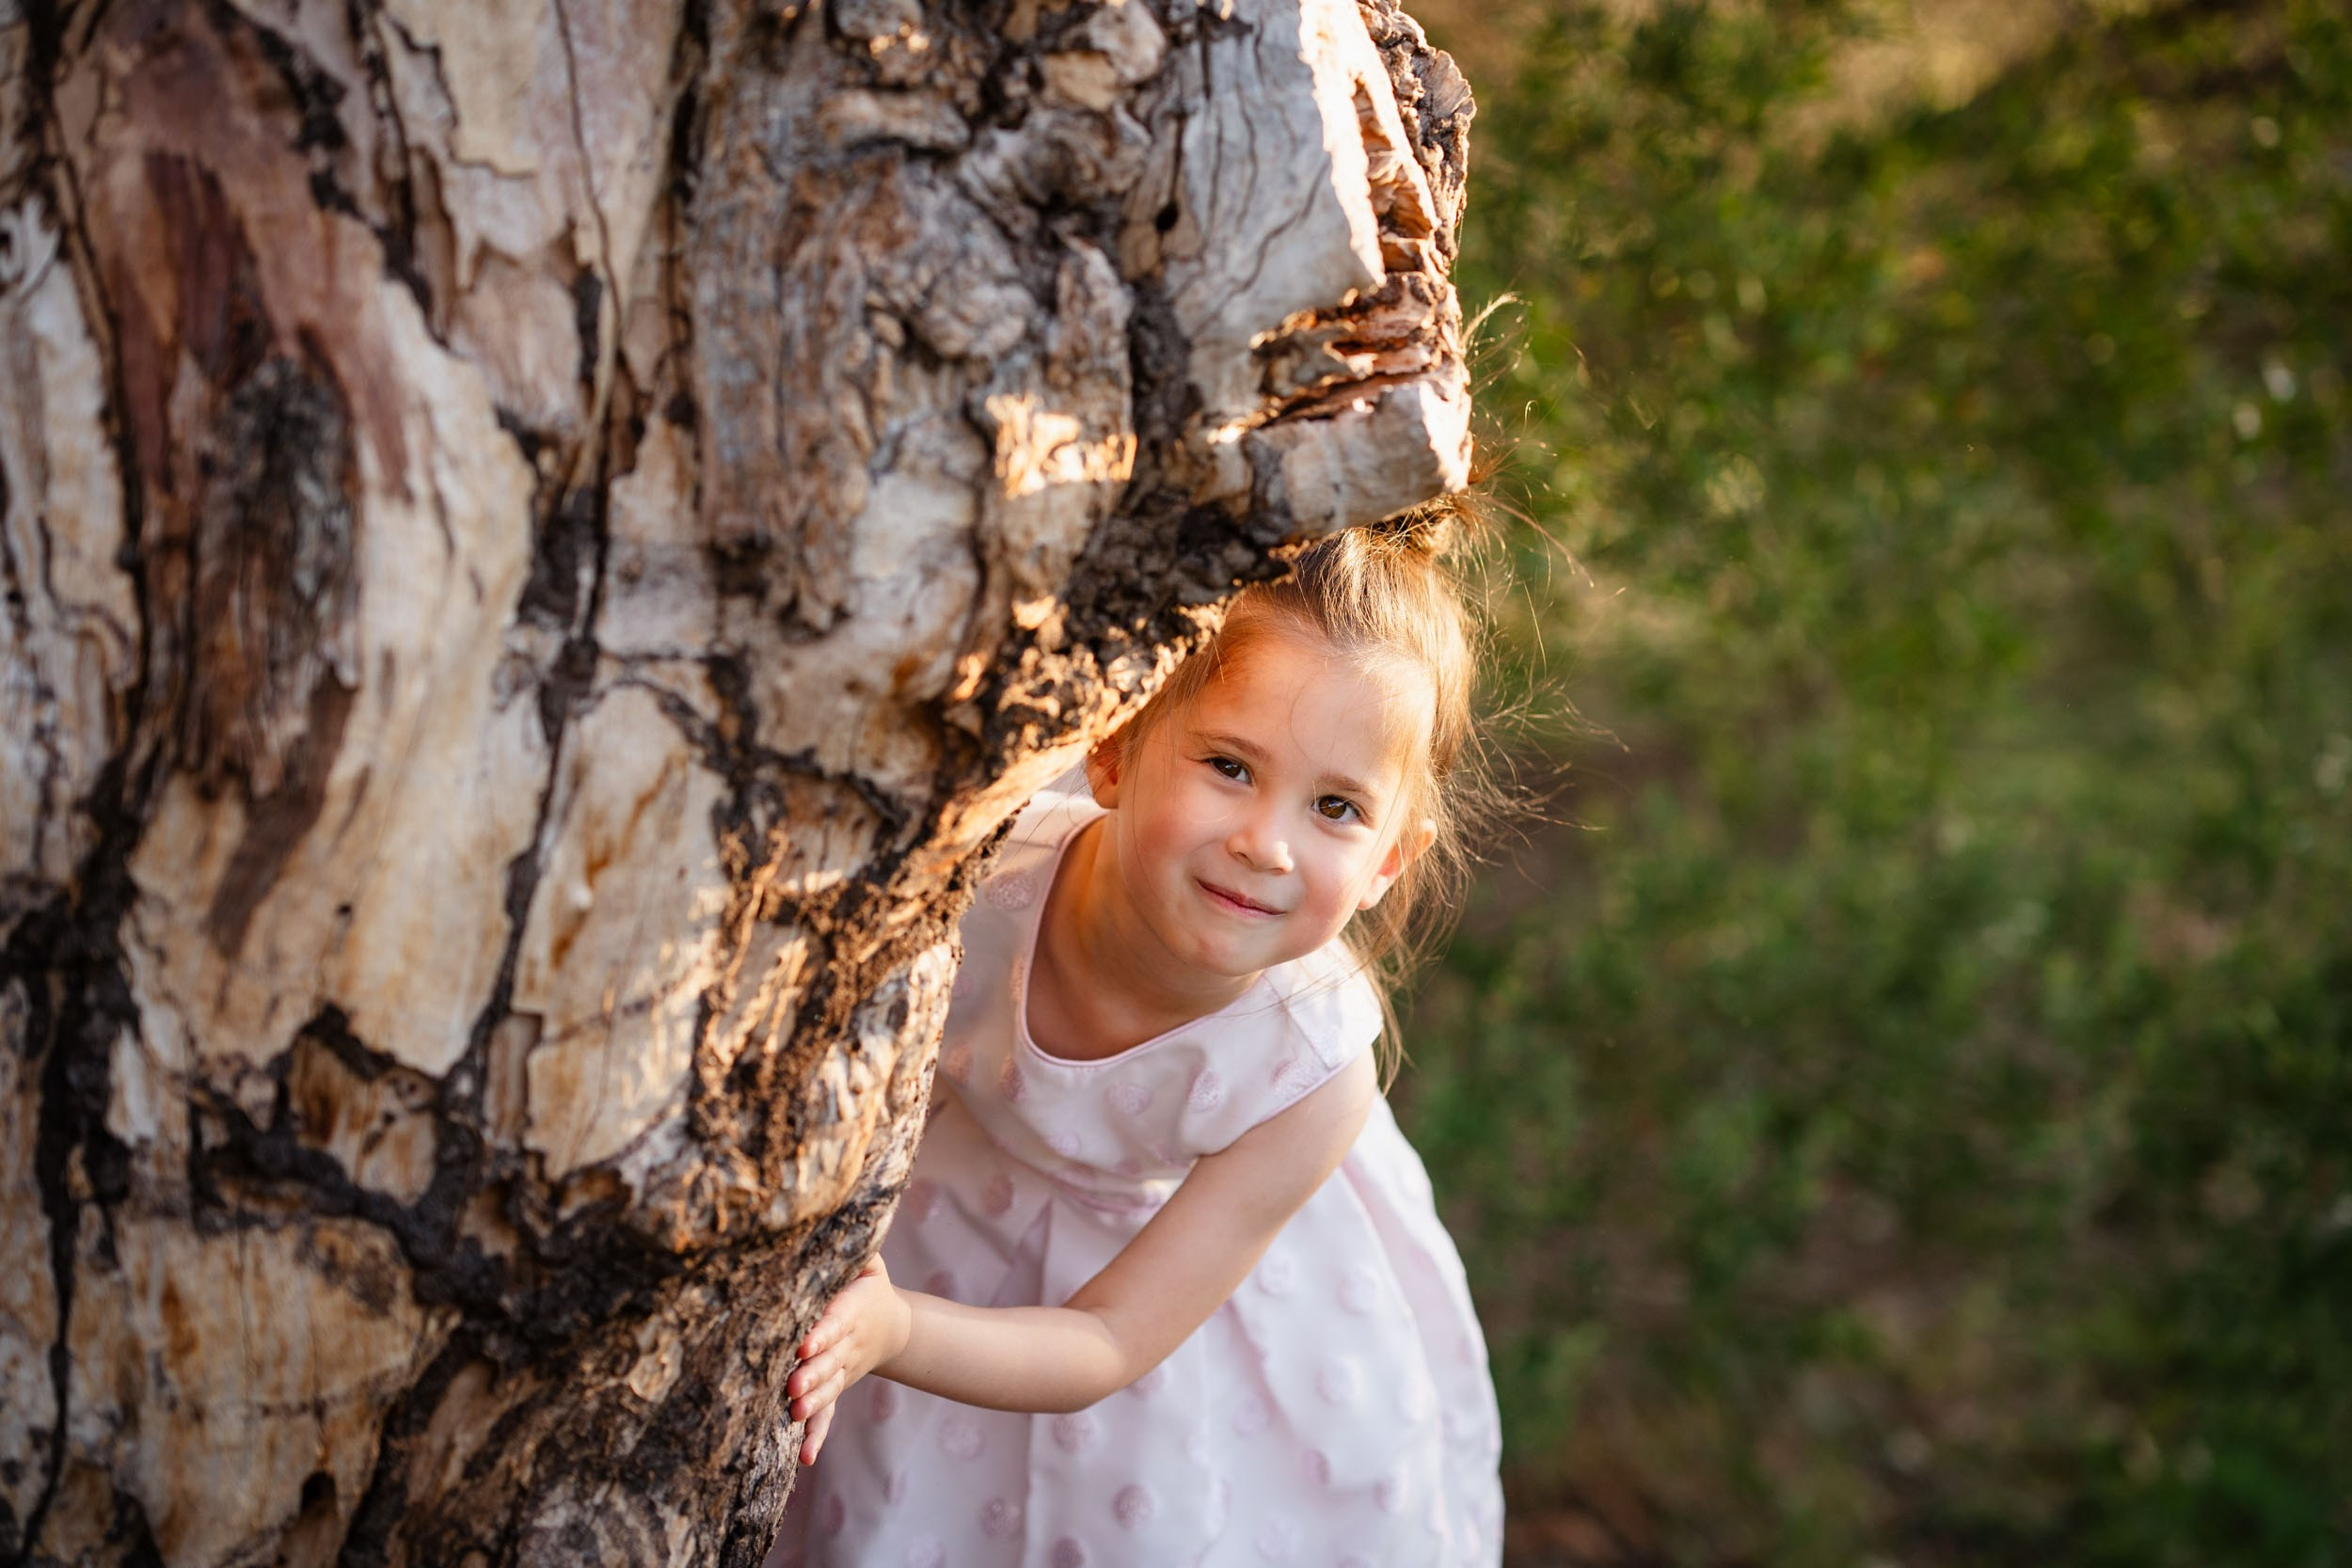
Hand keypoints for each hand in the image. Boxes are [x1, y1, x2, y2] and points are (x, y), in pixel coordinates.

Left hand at [787, 1252, 910, 1463]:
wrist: (892, 1327)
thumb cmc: (869, 1286)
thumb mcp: (869, 1261)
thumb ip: (852, 1247)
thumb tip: (833, 1217)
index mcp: (853, 1311)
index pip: (836, 1321)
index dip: (822, 1333)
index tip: (803, 1344)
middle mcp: (849, 1345)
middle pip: (830, 1361)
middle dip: (811, 1374)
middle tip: (792, 1387)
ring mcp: (843, 1371)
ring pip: (828, 1389)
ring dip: (812, 1404)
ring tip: (794, 1414)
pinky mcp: (837, 1388)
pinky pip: (829, 1414)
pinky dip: (818, 1436)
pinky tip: (805, 1458)